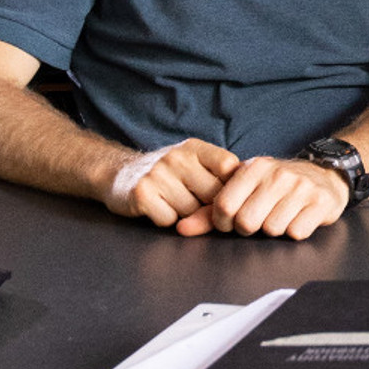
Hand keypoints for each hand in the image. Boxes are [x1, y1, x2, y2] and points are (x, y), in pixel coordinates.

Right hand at [107, 137, 238, 230]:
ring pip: (192, 211)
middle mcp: (176, 157)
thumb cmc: (166, 174)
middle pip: (213, 194)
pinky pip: (170, 220)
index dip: (231, 186)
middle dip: (209, 206)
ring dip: (187, 215)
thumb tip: (250, 193)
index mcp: (194, 147)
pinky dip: (167, 220)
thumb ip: (217, 172)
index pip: (229, 166)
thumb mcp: (191, 162)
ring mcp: (158, 174)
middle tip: (197, 204)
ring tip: (174, 203)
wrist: (118, 174)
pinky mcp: (142, 194)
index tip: (225, 195)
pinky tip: (159, 209)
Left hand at [206, 155, 352, 239]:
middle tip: (260, 218)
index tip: (233, 221)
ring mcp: (301, 187)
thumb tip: (181, 228)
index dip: (224, 223)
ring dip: (274, 230)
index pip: (223, 206)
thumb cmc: (276, 187)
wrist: (323, 175)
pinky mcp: (321, 202)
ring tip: (281, 215)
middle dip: (250, 228)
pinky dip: (295, 231)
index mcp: (252, 168)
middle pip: (247, 222)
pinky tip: (298, 217)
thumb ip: (211, 211)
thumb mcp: (244, 190)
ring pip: (272, 230)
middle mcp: (277, 174)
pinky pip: (296, 233)